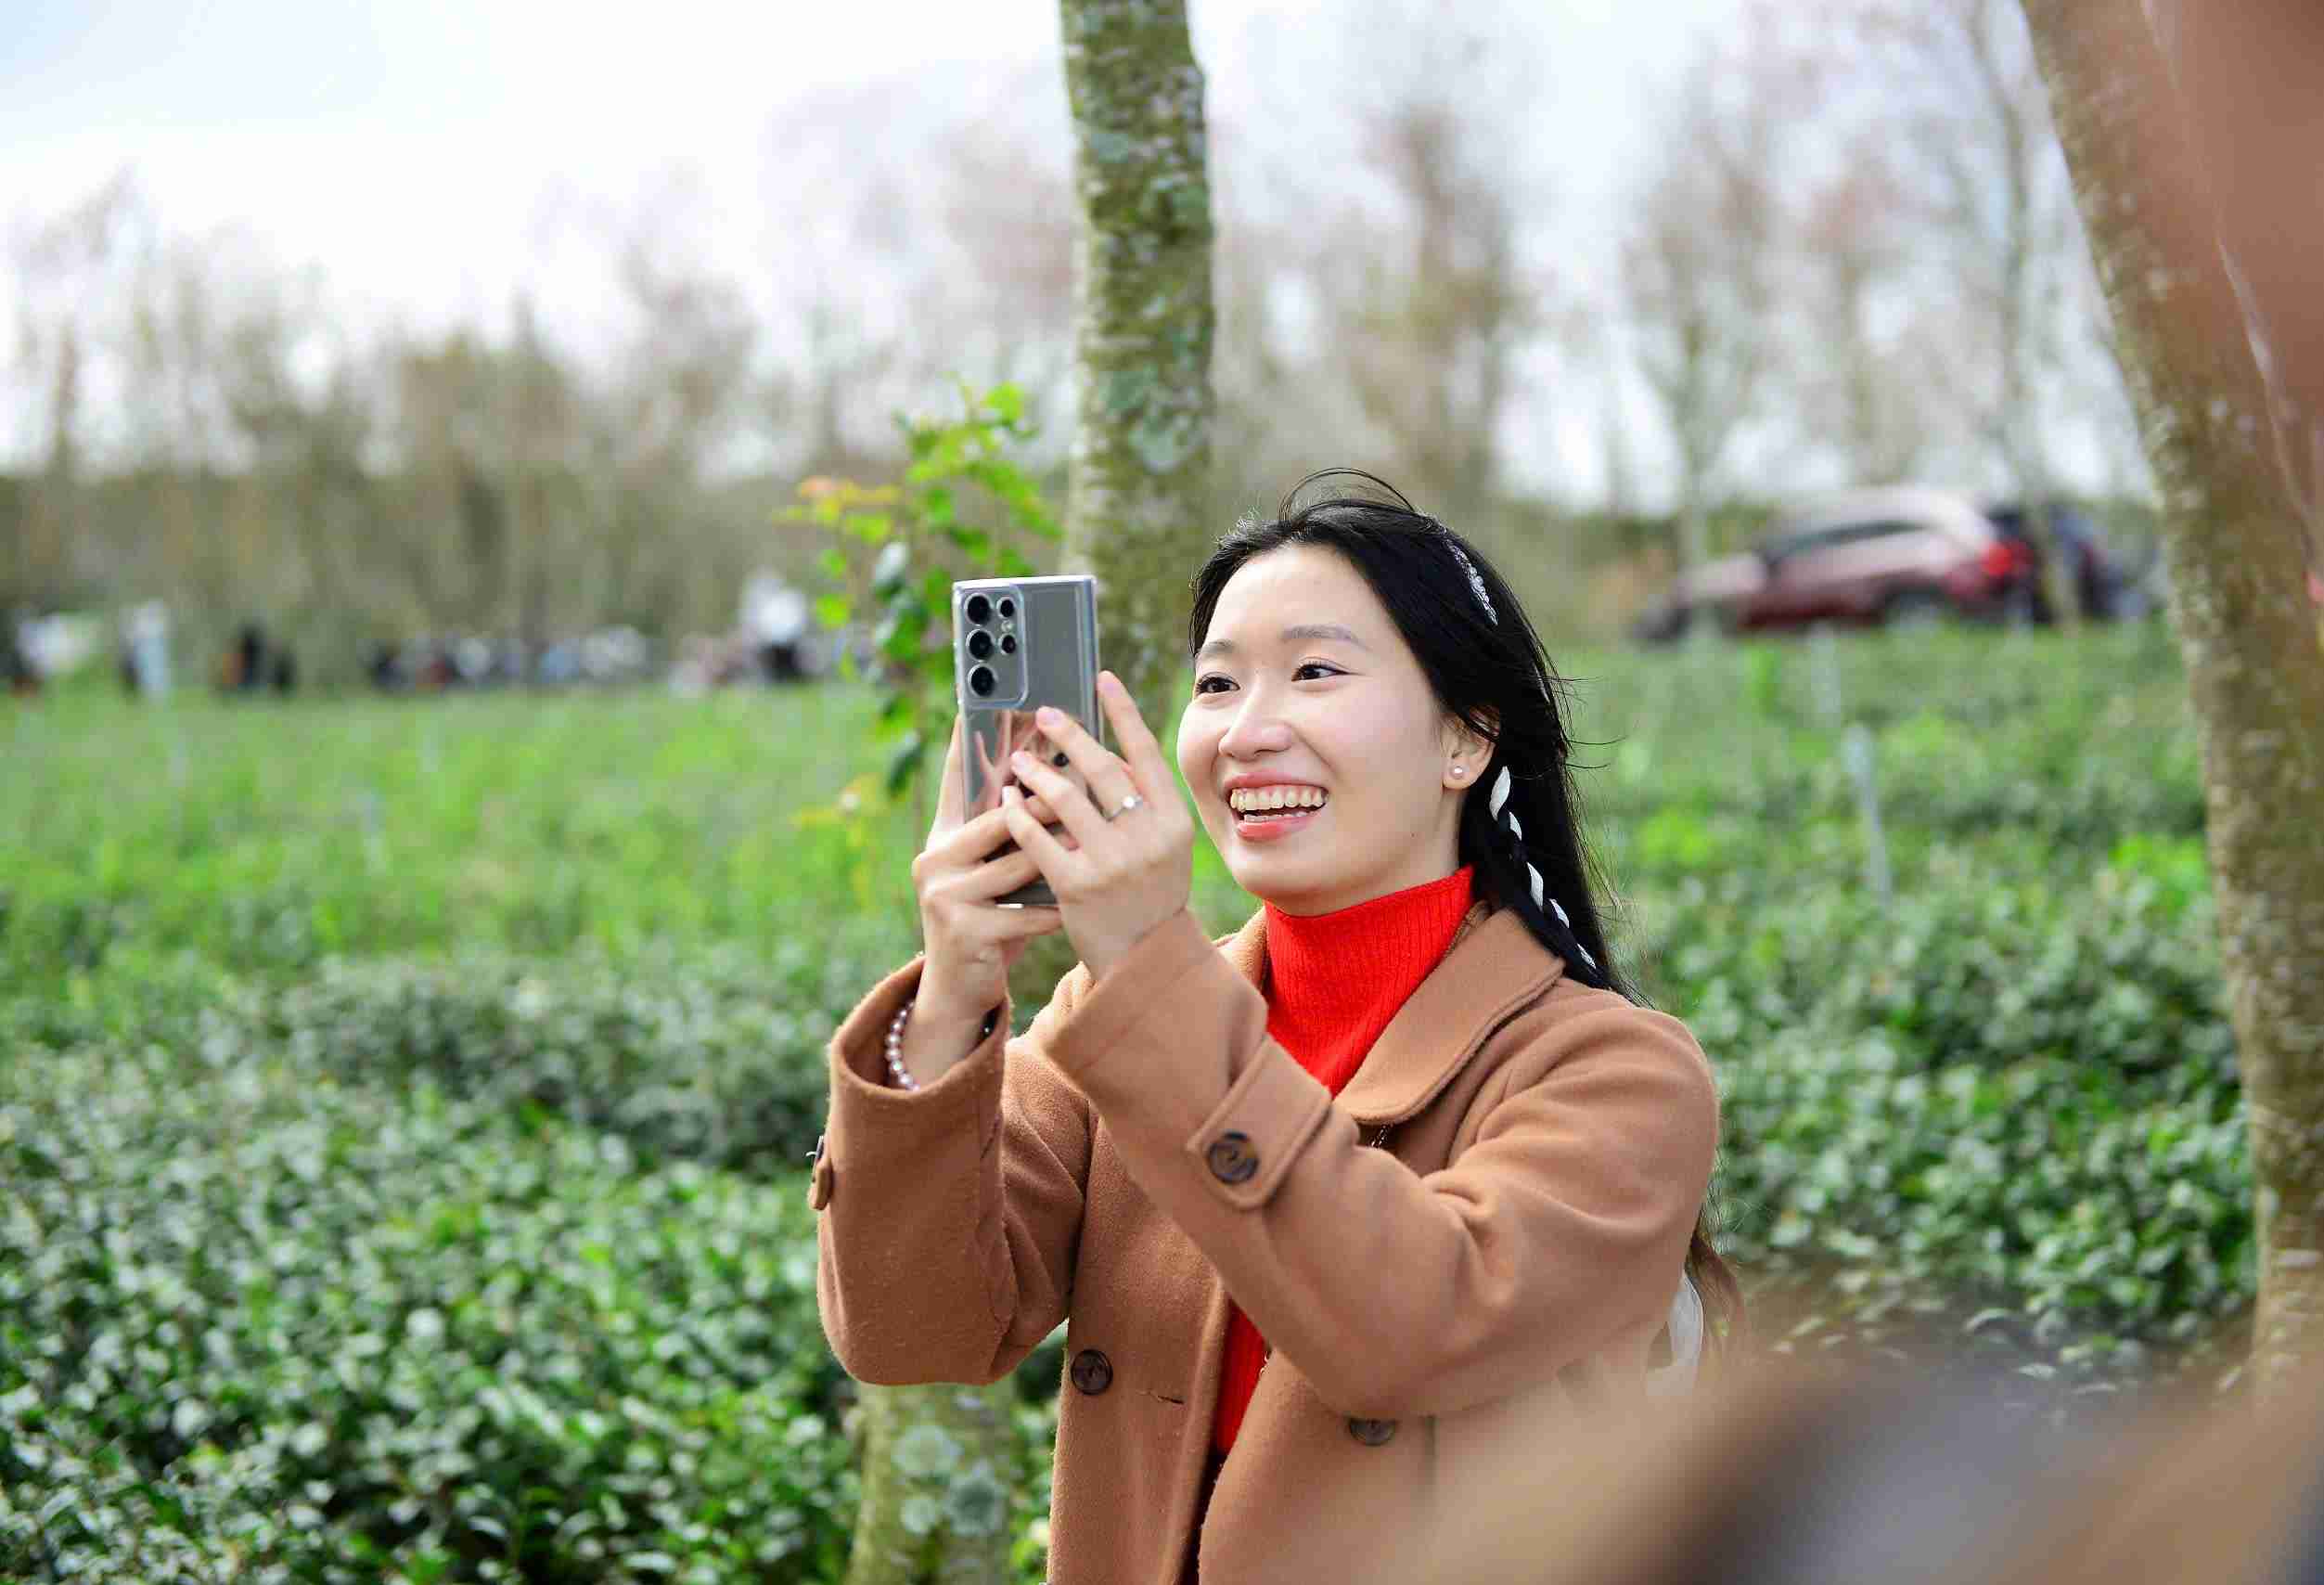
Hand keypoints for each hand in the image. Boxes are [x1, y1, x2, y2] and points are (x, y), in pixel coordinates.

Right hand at [911, 715, 1066, 1018]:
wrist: (959, 988)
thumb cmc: (989, 918)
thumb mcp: (992, 871)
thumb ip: (1009, 833)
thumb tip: (1051, 782)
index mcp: (943, 837)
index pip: (956, 780)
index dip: (968, 743)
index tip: (980, 705)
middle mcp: (935, 858)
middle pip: (1000, 818)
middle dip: (1046, 803)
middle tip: (1087, 781)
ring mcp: (945, 895)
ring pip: (1019, 864)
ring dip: (1064, 854)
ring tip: (1100, 841)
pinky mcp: (964, 930)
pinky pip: (1027, 912)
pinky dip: (1059, 907)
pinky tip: (1086, 904)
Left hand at [999, 669, 1193, 982]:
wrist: (1143, 959)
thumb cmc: (1149, 893)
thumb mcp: (1164, 847)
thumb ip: (1143, 803)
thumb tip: (1109, 751)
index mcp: (1174, 821)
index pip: (1147, 753)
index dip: (1123, 712)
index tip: (1102, 679)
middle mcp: (1148, 838)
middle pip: (1102, 769)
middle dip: (1069, 735)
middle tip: (1044, 715)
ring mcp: (1113, 863)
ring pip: (1065, 799)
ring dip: (1036, 772)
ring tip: (1019, 760)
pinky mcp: (1077, 886)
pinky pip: (1038, 837)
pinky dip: (1017, 814)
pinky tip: (1006, 801)